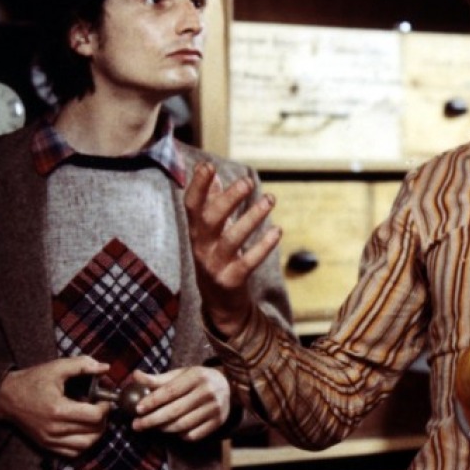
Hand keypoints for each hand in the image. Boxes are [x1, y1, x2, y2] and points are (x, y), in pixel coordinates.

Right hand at [0, 356, 110, 457]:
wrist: (6, 397)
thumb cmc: (32, 381)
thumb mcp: (56, 367)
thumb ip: (82, 365)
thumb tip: (105, 367)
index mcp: (58, 410)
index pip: (94, 416)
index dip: (105, 407)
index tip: (103, 399)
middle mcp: (54, 429)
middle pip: (93, 432)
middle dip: (103, 418)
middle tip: (100, 408)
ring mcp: (49, 440)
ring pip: (85, 445)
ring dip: (96, 433)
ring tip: (94, 419)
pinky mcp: (46, 445)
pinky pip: (72, 453)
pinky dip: (83, 444)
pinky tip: (82, 430)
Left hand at [128, 366, 231, 440]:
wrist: (228, 386)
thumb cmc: (197, 379)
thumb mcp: (180, 375)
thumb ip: (158, 379)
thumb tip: (135, 376)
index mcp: (197, 376)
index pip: (170, 391)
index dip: (152, 401)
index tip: (137, 409)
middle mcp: (208, 392)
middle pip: (175, 411)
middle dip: (152, 420)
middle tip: (136, 425)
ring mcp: (215, 409)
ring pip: (182, 425)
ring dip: (163, 428)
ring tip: (151, 427)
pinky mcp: (218, 422)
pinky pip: (193, 435)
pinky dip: (179, 435)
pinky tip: (172, 430)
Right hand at [184, 162, 281, 337]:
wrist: (220, 303)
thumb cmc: (217, 257)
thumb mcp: (209, 231)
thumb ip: (210, 201)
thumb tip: (210, 170)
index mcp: (196, 231)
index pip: (191, 205)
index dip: (198, 185)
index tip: (208, 165)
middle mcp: (202, 247)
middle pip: (210, 219)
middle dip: (228, 199)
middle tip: (248, 182)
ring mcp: (215, 265)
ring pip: (232, 239)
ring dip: (252, 218)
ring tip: (270, 200)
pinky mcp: (231, 280)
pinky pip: (248, 262)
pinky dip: (263, 246)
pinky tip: (277, 230)